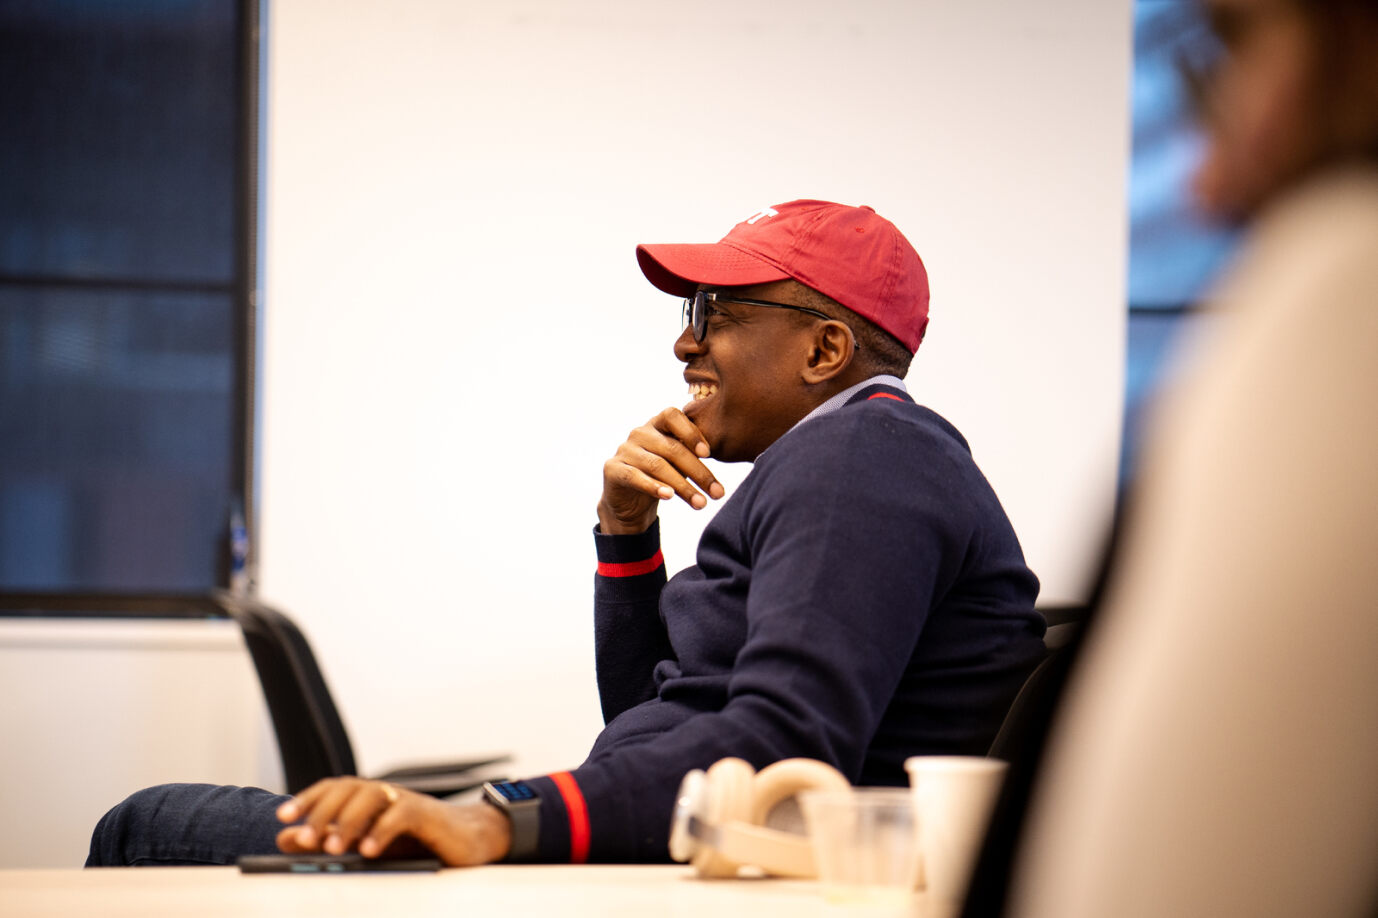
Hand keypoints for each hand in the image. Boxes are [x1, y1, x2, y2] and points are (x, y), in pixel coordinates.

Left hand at [275, 777, 510, 866]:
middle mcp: (385, 794)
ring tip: (332, 848)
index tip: (284, 818)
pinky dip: (382, 831)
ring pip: (371, 796)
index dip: (307, 799)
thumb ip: (329, 840)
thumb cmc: (417, 842)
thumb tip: (286, 839)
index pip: (333, 788)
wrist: (467, 841)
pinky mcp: (428, 814)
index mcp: (368, 798)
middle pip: (348, 789)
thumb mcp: (366, 844)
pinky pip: (401, 815)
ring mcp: (406, 800)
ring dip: (348, 821)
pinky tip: (368, 851)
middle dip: (323, 812)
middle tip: (305, 839)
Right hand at [598, 407, 725, 534]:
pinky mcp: (613, 469)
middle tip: (717, 493)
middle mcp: (639, 433)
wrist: (629, 502)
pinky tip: (668, 496)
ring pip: (658, 466)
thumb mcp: (679, 463)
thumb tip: (726, 450)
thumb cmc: (661, 476)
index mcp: (657, 424)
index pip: (673, 415)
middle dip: (699, 472)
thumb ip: (694, 453)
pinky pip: (635, 477)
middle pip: (672, 448)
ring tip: (701, 503)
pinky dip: (654, 487)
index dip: (691, 432)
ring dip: (683, 487)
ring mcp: (625, 450)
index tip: (708, 453)